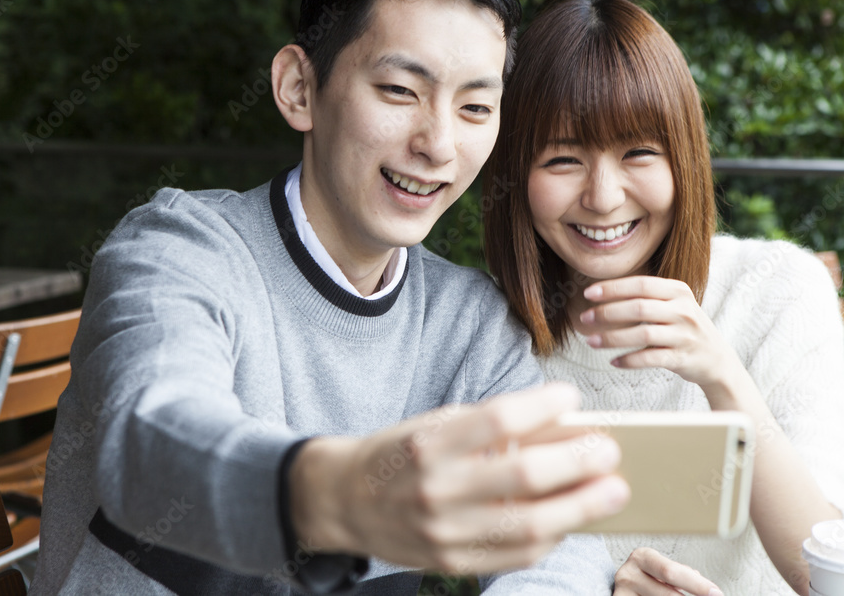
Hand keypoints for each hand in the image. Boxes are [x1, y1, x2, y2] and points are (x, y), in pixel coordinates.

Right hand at [290, 383, 630, 573]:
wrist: (346, 501)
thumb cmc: (400, 455)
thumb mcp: (433, 426)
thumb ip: (487, 429)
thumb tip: (556, 428)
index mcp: (429, 442)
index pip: (497, 419)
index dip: (541, 406)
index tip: (570, 395)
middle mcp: (436, 488)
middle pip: (524, 475)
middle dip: (578, 462)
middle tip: (609, 450)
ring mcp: (444, 531)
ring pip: (530, 524)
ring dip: (580, 507)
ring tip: (612, 490)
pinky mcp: (452, 562)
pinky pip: (515, 553)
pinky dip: (551, 535)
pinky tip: (570, 519)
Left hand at [580, 276, 740, 386]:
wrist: (716, 359)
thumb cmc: (683, 328)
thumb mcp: (672, 304)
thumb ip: (645, 297)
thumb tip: (600, 294)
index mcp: (678, 291)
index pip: (640, 284)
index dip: (613, 288)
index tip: (588, 294)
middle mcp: (684, 311)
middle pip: (638, 308)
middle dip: (607, 313)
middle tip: (584, 318)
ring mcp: (685, 335)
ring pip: (642, 334)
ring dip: (612, 338)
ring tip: (591, 341)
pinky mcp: (683, 358)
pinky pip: (650, 358)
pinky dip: (629, 360)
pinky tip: (613, 362)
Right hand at [613, 547, 721, 595]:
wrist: (627, 587)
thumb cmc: (648, 579)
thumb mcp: (661, 570)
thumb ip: (681, 575)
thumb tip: (708, 588)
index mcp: (642, 557)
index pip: (672, 572)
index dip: (697, 585)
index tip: (717, 594)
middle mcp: (628, 574)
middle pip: (669, 594)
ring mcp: (622, 593)